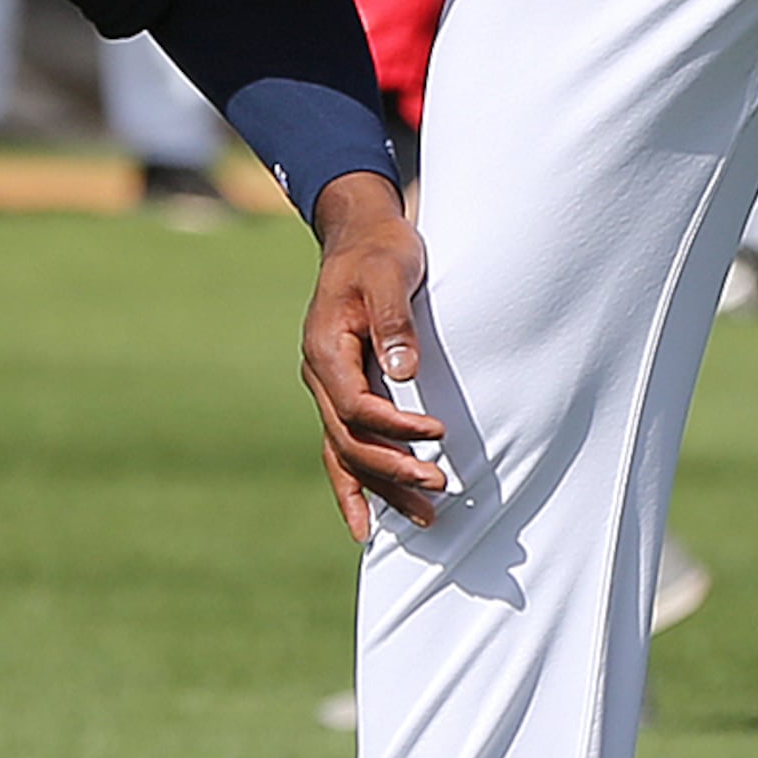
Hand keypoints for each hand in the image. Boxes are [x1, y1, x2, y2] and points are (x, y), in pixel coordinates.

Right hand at [300, 173, 448, 541]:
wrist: (361, 236)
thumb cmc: (381, 251)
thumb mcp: (390, 274)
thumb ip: (394, 320)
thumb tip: (405, 371)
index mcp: (325, 349)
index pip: (354, 406)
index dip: (394, 427)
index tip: (437, 434)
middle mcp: (319, 375)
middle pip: (347, 441)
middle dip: (391, 470)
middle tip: (438, 489)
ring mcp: (328, 388)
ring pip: (344, 453)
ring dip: (380, 489)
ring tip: (423, 521)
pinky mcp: (343, 392)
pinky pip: (344, 446)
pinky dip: (357, 483)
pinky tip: (373, 519)